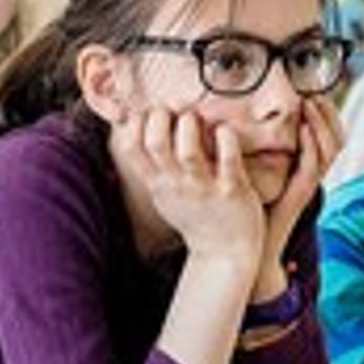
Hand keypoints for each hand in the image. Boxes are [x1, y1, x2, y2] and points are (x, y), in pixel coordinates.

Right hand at [108, 106, 265, 274]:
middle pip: (155, 143)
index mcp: (157, 182)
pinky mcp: (232, 190)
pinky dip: (226, 139)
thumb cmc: (195, 215)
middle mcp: (176, 184)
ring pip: (188, 151)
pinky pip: (229, 160)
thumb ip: (151, 165)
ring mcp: (204, 188)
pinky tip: (225, 130)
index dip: (137, 121)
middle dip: (161, 117)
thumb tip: (136, 127)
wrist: (224, 253)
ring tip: (197, 119)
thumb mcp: (163, 193)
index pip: (131, 147)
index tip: (153, 111)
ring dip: (191, 126)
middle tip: (175, 110)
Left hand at [244, 96, 341, 301]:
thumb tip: (244, 115)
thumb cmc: (251, 206)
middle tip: (314, 90)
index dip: (325, 110)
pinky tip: (305, 128)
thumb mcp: (257, 168)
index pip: (329, 132)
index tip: (312, 89)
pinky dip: (312, 144)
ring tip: (311, 102)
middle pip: (336, 136)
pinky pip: (313, 166)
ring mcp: (308, 184)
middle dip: (328, 111)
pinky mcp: (300, 194)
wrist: (251, 245)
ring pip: (330, 148)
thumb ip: (258, 144)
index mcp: (304, 166)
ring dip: (322, 122)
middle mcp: (311, 174)